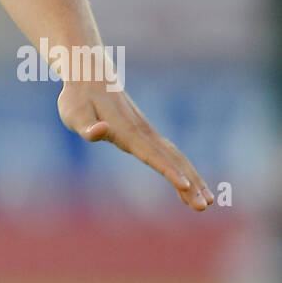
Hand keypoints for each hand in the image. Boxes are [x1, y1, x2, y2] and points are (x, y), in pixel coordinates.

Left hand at [57, 82, 213, 211]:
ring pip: (175, 157)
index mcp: (126, 130)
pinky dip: (182, 170)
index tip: (186, 186)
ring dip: (193, 178)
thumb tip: (100, 131)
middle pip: (172, 159)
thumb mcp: (73, 113)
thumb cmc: (77, 97)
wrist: (90, 76)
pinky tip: (187, 188)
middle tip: (204, 206)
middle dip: (190, 183)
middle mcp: (142, 131)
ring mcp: (146, 132)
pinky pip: (169, 155)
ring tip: (208, 202)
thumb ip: (86, 126)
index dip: (168, 171)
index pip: (151, 154)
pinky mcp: (145, 133)